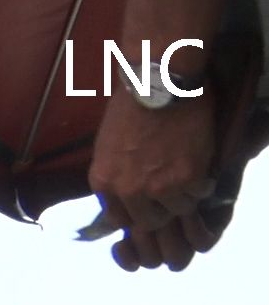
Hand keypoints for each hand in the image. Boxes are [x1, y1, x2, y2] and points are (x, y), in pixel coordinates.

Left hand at [90, 92, 219, 270]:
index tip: (147, 205)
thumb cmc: (131, 106)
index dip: (136, 213)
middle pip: (148, 222)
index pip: (119, 219)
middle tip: (171, 194)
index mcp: (103, 181)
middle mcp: (126, 189)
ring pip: (176, 211)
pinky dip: (202, 185)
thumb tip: (122, 192)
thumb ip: (114, 173)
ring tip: (187, 179)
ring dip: (184, 197)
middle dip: (161, 210)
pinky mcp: (186, 177)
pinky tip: (200, 171)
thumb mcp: (106, 146)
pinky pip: (198, 195)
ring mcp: (157, 186)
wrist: (157, 83)